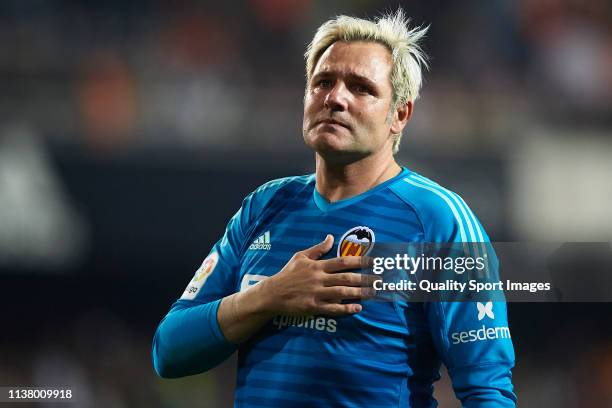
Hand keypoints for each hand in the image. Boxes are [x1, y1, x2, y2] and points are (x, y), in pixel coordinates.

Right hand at [260, 234, 375, 316]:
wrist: (272, 293)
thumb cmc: (287, 274)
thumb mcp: (300, 257)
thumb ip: (318, 249)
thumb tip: (331, 237)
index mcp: (317, 266)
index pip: (343, 261)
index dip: (360, 261)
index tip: (374, 261)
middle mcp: (319, 279)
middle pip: (346, 278)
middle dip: (365, 278)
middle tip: (380, 280)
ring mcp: (316, 293)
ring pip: (342, 293)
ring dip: (359, 293)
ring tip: (373, 293)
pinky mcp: (313, 307)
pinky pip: (332, 308)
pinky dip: (345, 308)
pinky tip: (357, 308)